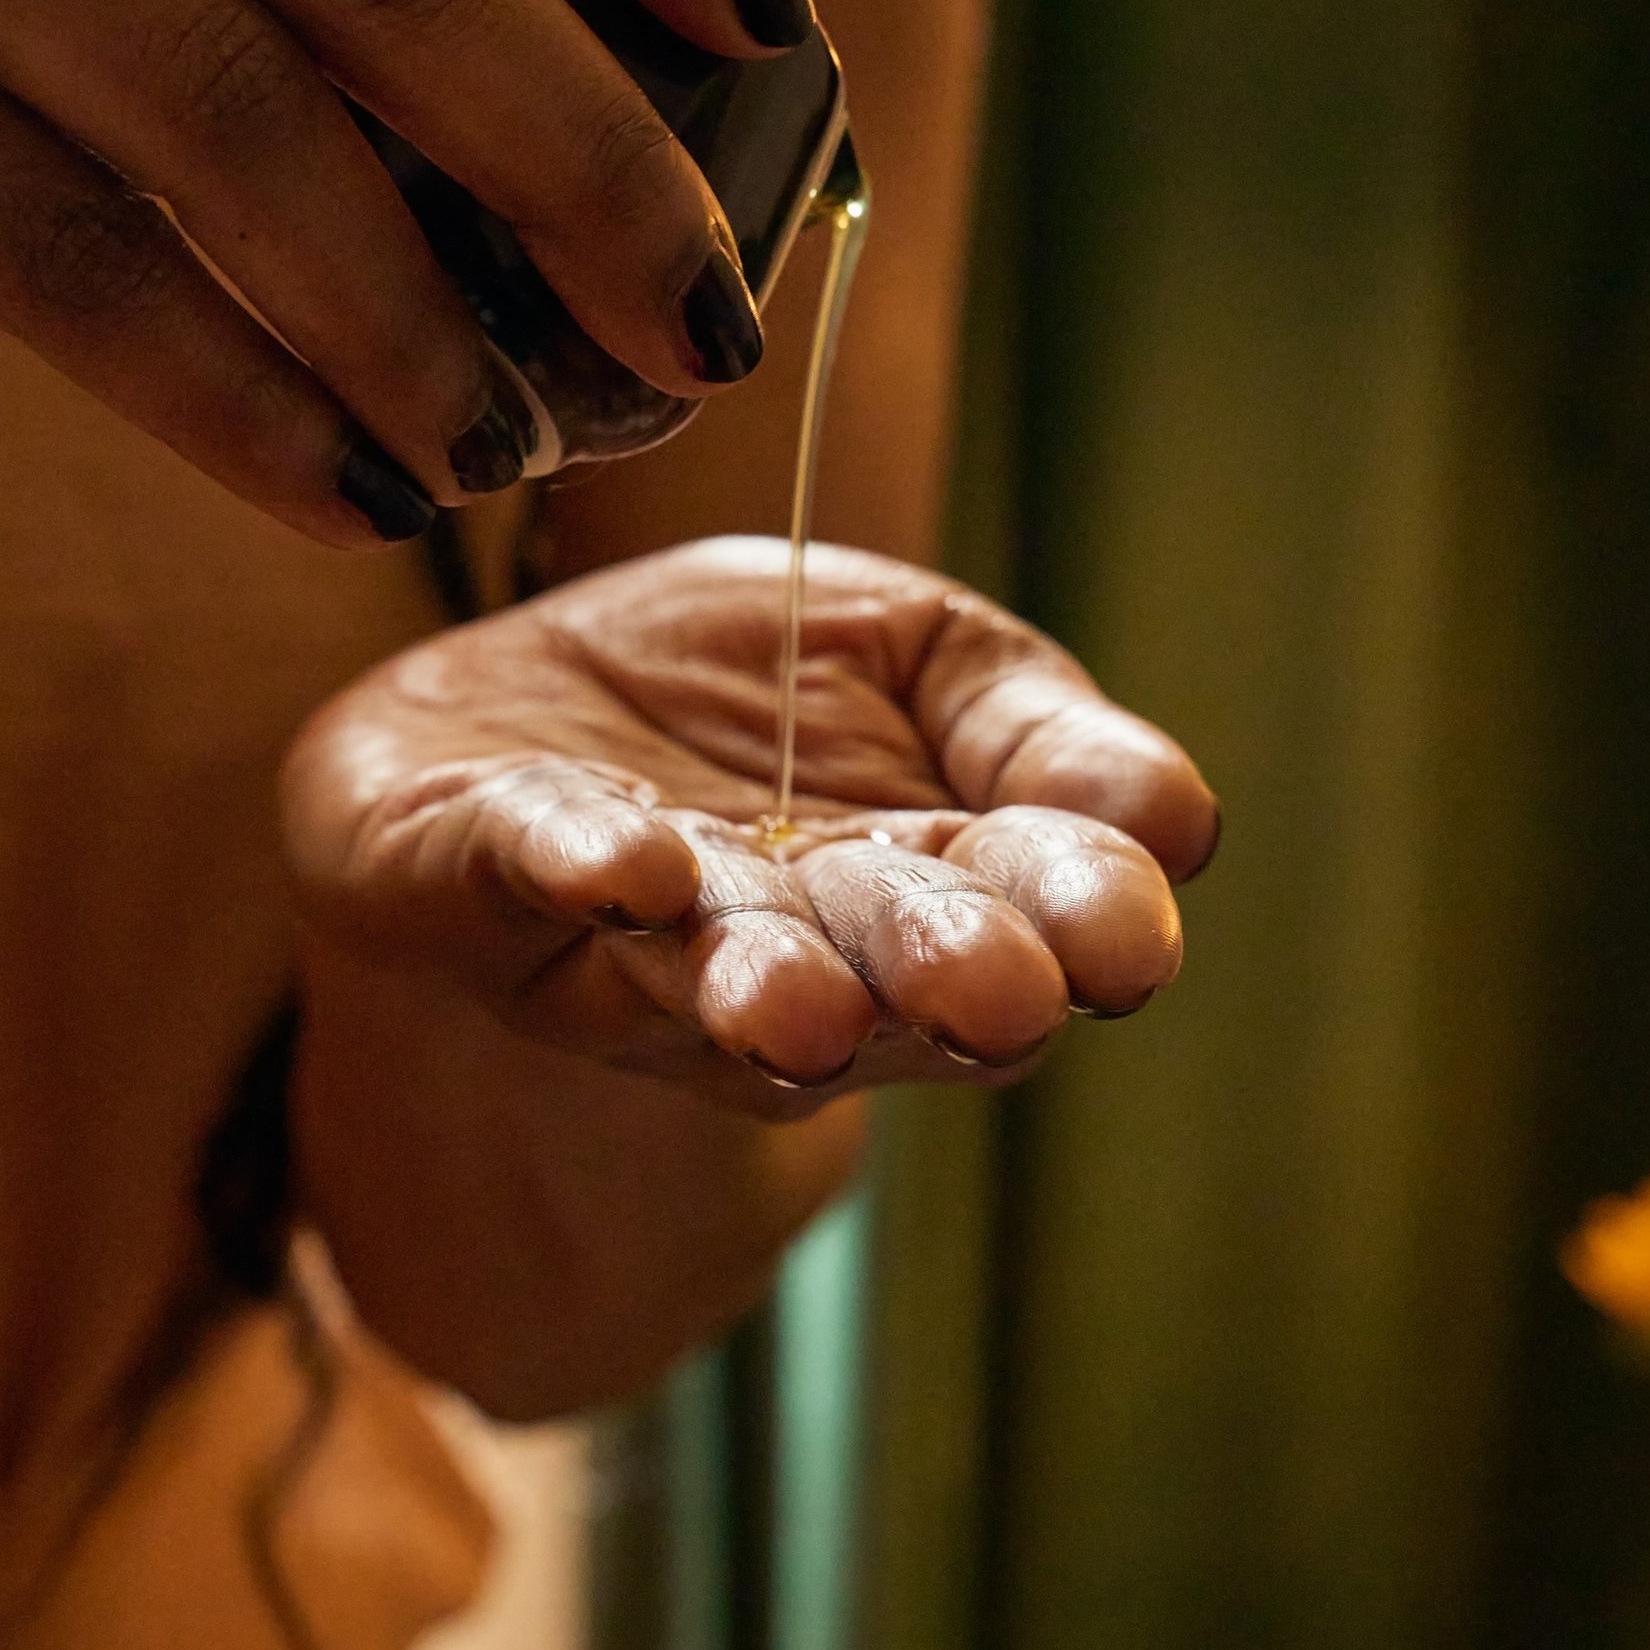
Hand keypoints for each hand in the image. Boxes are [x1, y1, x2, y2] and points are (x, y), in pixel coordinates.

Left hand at [284, 536, 1217, 1111]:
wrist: (497, 689)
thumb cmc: (737, 688)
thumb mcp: (914, 651)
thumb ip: (1027, 725)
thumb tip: (1178, 819)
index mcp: (928, 890)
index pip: (1032, 913)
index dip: (1083, 922)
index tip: (1131, 943)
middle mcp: (791, 955)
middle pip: (882, 977)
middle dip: (939, 979)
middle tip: (1000, 997)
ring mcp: (624, 942)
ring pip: (708, 976)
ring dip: (762, 986)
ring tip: (798, 998)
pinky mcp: (471, 885)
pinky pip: (526, 879)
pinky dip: (578, 871)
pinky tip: (632, 869)